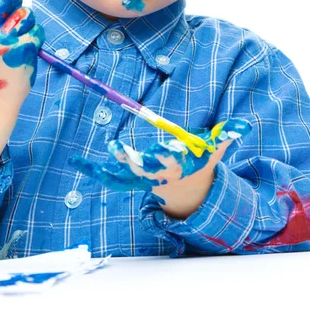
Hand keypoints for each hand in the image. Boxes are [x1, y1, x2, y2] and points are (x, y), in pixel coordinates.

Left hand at [69, 118, 250, 218]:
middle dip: (126, 161)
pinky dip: (91, 169)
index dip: (161, 155)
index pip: (166, 160)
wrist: (186, 190)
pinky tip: (75, 161)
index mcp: (173, 166)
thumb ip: (225, 136)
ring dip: (100, 170)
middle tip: (115, 149)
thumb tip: (241, 126)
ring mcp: (138, 179)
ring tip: (81, 162)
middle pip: (138, 169)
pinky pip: (107, 176)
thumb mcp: (213, 150)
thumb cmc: (198, 162)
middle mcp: (153, 174)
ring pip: (117, 177)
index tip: (155, 147)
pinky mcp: (127, 179)